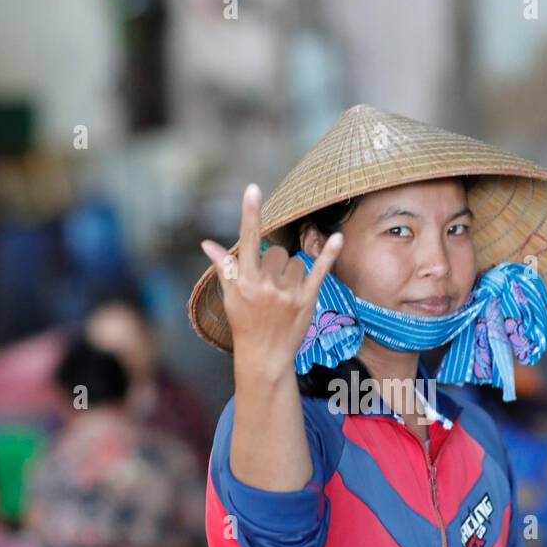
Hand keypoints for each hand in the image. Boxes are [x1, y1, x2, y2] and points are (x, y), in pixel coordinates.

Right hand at [201, 183, 343, 375]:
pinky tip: (338, 237)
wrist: (265, 357)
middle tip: (269, 286)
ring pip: (296, 262)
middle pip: (277, 252)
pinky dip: (329, 254)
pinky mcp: (307, 301)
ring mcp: (288, 294)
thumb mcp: (230, 297)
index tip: (253, 189)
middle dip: (274, 263)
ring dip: (292, 273)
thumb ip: (224, 267)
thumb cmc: (244, 324)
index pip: (247, 240)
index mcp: (245, 282)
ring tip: (283, 296)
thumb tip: (207, 244)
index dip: (250, 214)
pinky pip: (320, 271)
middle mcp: (266, 286)